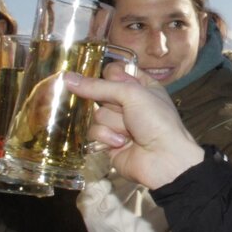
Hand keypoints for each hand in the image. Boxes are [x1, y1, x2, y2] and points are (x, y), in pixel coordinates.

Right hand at [64, 61, 203, 189]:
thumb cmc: (156, 120)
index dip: (110, 77)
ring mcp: (119, 124)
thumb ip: (99, 86)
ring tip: (129, 132)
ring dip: (113, 123)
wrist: (164, 159)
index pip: (113, 72)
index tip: (113, 81)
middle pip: (100, 94)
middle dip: (112, 104)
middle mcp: (129, 104)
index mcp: (141, 86)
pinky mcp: (109, 142)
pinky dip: (108, 137)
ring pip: (96, 114)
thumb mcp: (132, 94)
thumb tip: (67, 78)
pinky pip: (95, 132)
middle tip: (125, 111)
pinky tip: (122, 143)